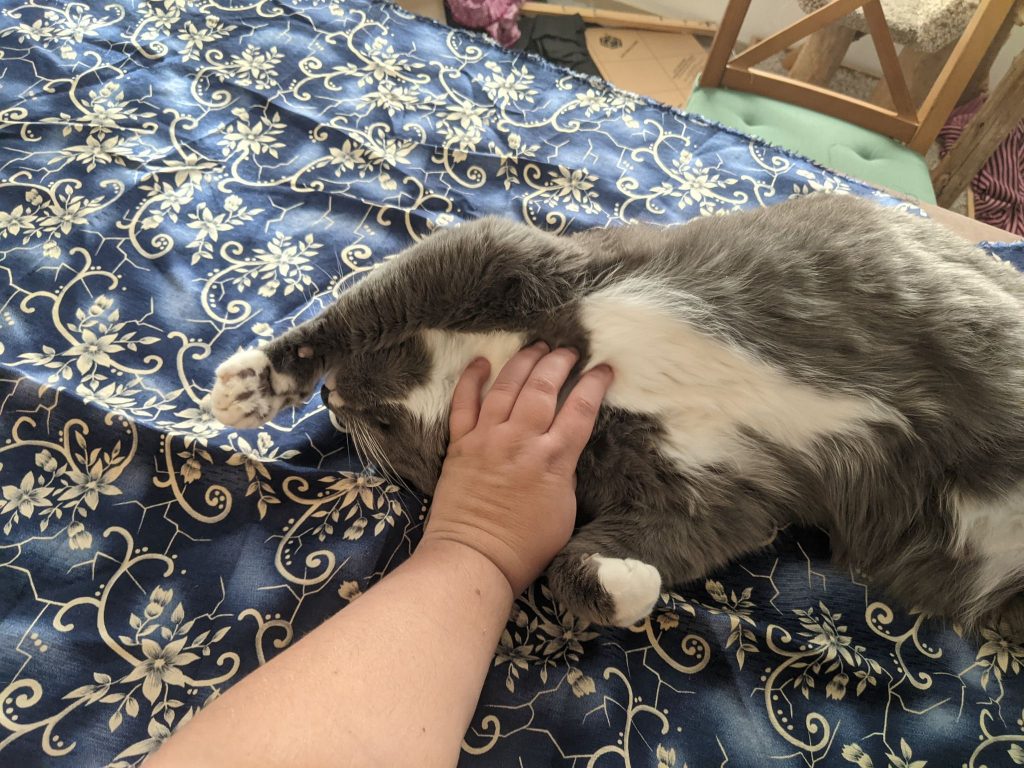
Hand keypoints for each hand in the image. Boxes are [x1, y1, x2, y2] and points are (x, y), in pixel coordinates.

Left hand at [420, 343, 612, 595]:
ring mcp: (487, 438)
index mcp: (553, 459)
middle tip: (569, 349)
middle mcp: (521, 440)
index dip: (595, 384)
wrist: (474, 558)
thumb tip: (562, 448)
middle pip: (544, 387)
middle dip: (559, 362)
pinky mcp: (461, 444)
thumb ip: (565, 472)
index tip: (603, 368)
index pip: (580, 409)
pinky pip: (464, 403)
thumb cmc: (526, 545)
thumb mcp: (565, 510)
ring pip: (507, 386)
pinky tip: (482, 362)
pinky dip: (472, 379)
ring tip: (537, 346)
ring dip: (524, 362)